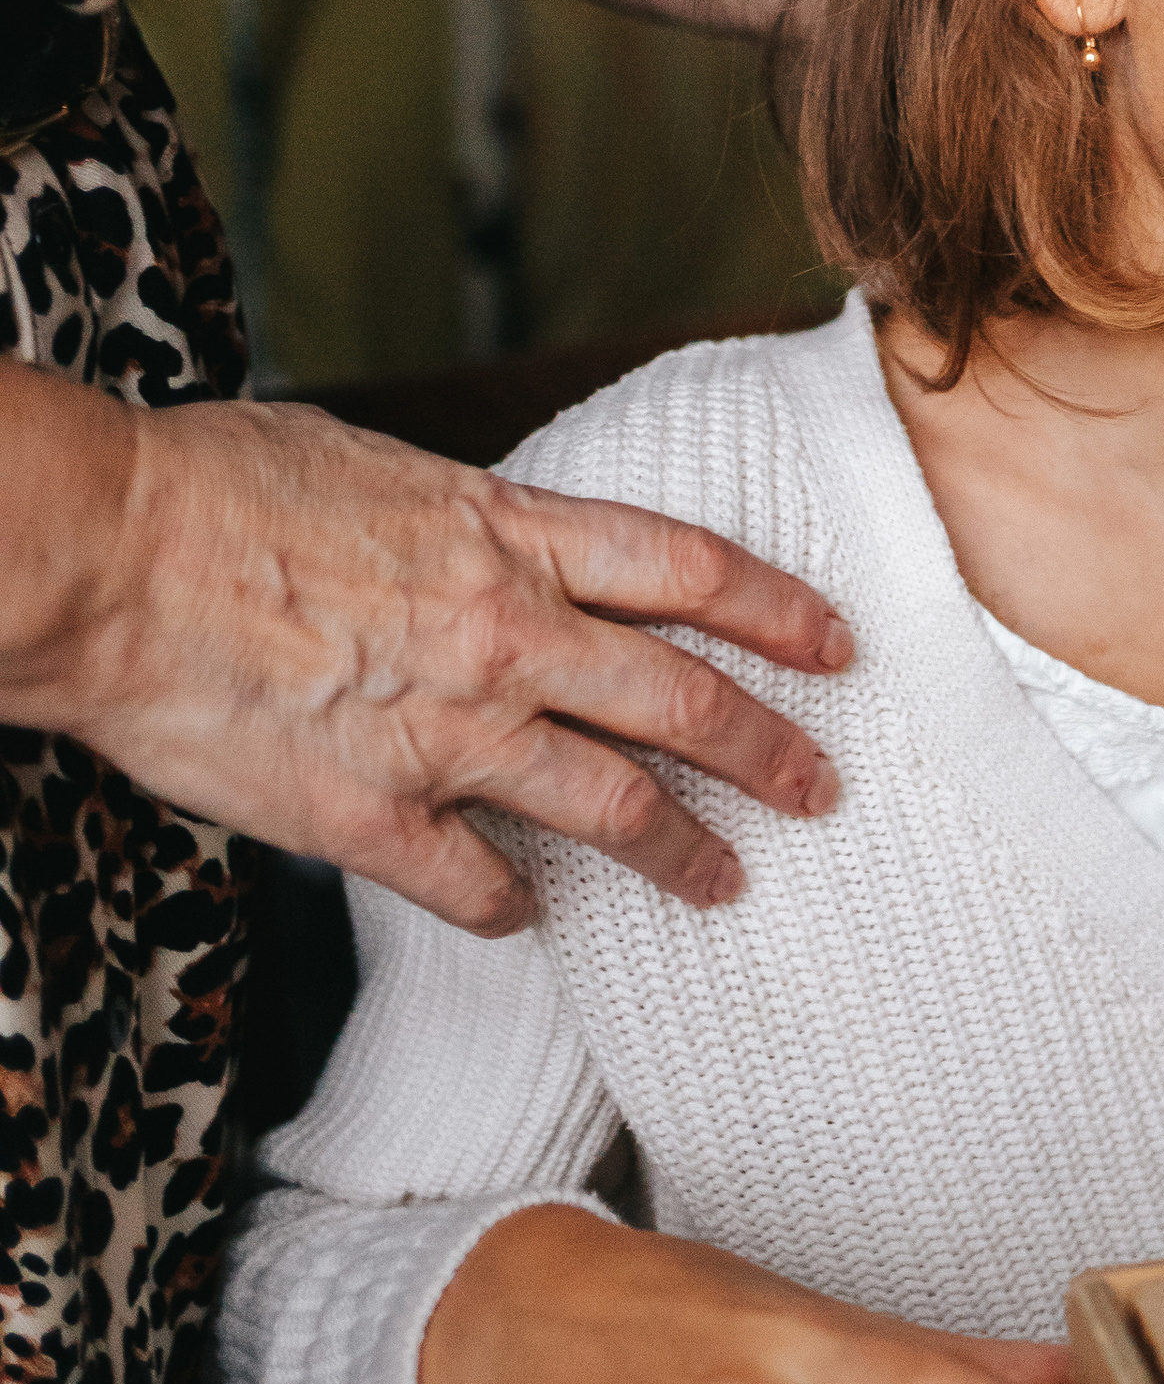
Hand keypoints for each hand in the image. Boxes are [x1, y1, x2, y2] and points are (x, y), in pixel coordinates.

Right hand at [1, 359, 851, 934]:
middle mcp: (506, 636)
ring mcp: (446, 733)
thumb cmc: (217, 486)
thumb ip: (461, 517)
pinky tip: (525, 918)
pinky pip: (476, 883)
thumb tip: (496, 535)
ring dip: (683, 852)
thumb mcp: (378, 465)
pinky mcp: (371, 815)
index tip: (835, 646)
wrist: (108, 557)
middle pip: (684, 701)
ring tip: (727, 882)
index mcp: (509, 534)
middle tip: (822, 786)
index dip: (780, 611)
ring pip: (612, 807)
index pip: (691, 570)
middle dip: (770, 750)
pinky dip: (512, 907)